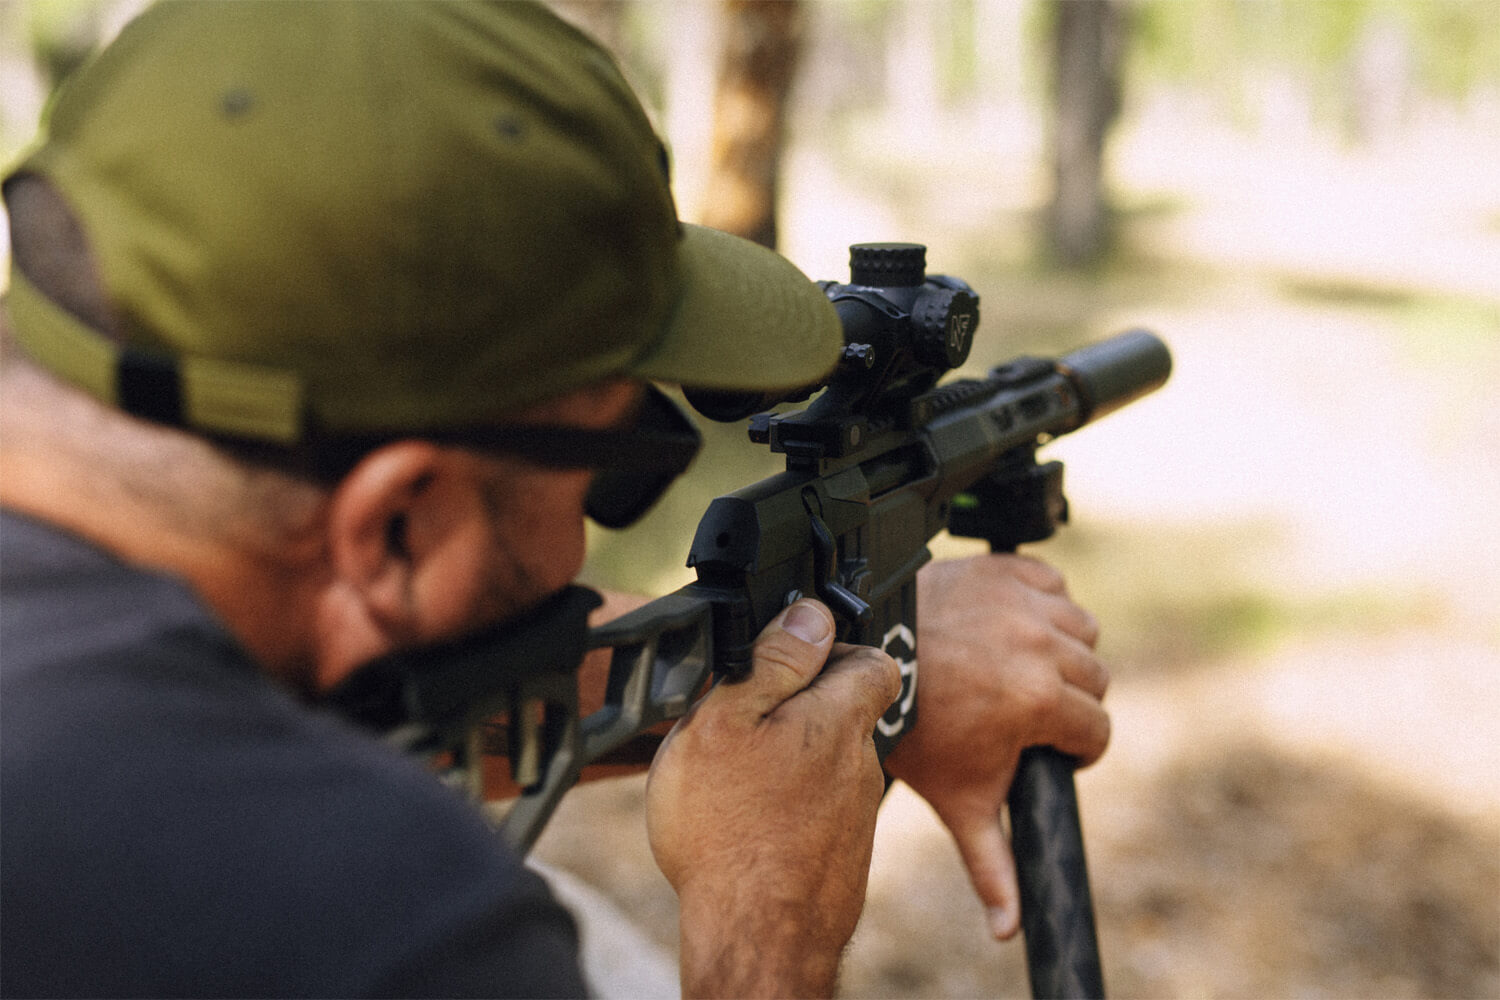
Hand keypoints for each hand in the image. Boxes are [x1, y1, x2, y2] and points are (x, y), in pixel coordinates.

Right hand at [646, 599, 900, 998]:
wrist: (755, 938)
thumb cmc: (729, 829)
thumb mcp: (726, 721)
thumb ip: (772, 661)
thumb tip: (811, 614)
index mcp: (839, 718)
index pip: (870, 659)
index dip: (834, 648)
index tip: (792, 657)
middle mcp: (861, 762)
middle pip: (844, 712)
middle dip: (802, 708)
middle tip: (746, 722)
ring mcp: (856, 814)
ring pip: (830, 764)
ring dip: (792, 761)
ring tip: (739, 781)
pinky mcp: (843, 856)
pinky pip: (819, 811)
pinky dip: (791, 809)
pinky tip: (752, 825)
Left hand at [882, 554, 1109, 940]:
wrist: (865, 656)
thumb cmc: (910, 728)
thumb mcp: (958, 799)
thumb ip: (992, 863)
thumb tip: (1008, 928)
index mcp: (1038, 700)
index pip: (1096, 732)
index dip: (1074, 748)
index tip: (1045, 748)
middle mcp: (1040, 645)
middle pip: (1095, 679)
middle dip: (1067, 699)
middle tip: (1020, 710)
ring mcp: (1022, 602)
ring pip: (1080, 629)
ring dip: (1059, 647)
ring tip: (1015, 667)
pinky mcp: (1004, 568)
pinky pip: (1050, 582)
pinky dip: (1039, 600)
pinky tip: (1009, 625)